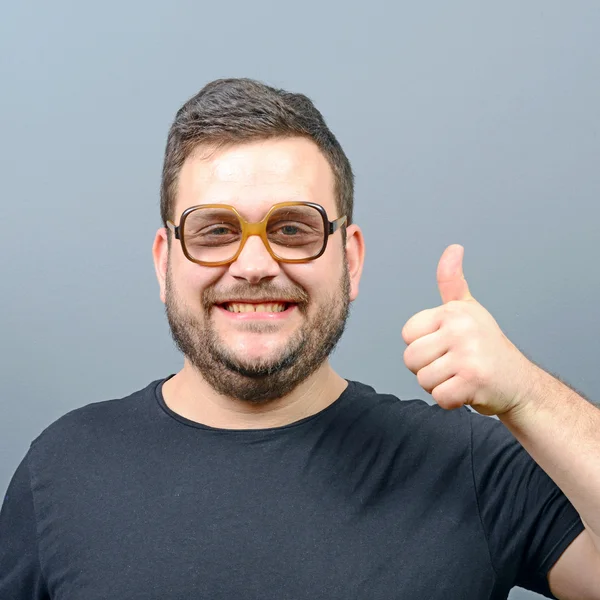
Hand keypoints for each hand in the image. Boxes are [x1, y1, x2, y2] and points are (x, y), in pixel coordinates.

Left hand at [402, 245, 533, 415]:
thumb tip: (453, 248)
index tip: (446, 345)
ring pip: (423, 379)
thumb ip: (452, 282)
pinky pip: (439, 397)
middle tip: (454, 364)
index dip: (422, 346)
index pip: (407, 335)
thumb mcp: (468, 309)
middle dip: (428, 368)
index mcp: (453, 311)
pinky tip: (468, 389)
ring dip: (440, 385)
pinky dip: (451, 400)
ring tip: (461, 376)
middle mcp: (460, 328)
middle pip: (411, 359)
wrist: (519, 382)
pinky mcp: (473, 380)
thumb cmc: (486, 345)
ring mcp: (468, 354)